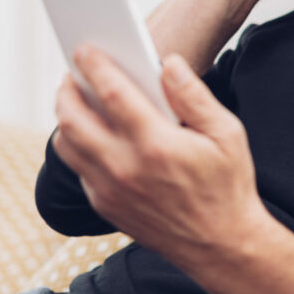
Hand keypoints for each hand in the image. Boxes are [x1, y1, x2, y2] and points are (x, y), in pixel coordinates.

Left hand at [52, 47, 269, 266]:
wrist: (221, 245)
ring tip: (77, 99)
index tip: (85, 49)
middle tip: (73, 72)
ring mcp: (110, 191)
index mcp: (156, 145)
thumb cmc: (227, 185)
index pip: (112, 94)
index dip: (95, 66)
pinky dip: (77, 144)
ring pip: (67, 145)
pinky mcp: (105, 206)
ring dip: (65, 117)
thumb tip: (168, 63)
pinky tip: (93, 132)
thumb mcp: (227, 133)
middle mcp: (125, 168)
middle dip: (67, 89)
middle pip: (73, 119)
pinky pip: (78, 168)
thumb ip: (194, 95)